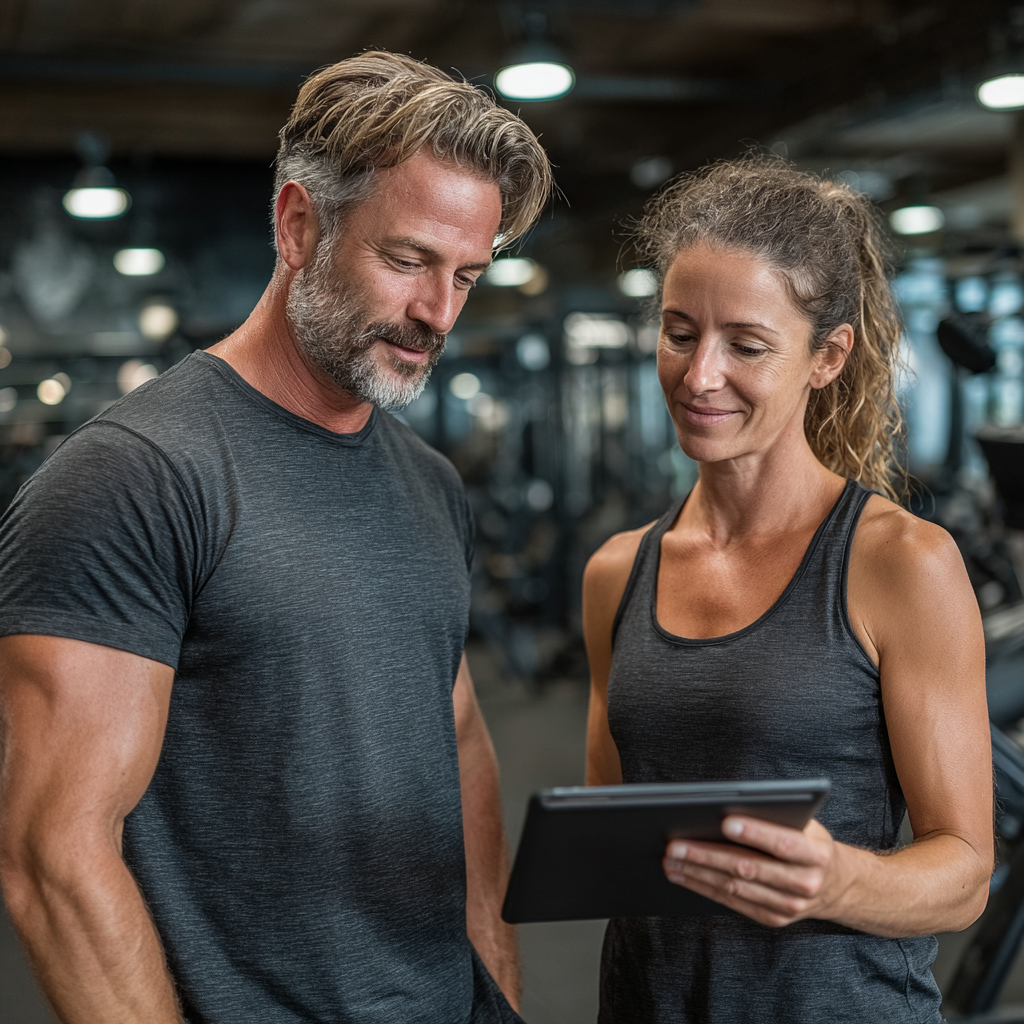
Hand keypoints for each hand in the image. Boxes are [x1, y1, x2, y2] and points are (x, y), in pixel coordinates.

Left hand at [663, 816, 847, 926]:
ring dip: (698, 874)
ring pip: (735, 889)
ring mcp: (789, 906)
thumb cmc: (811, 844)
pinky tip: (685, 876)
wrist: (837, 886)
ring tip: (672, 860)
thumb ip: (777, 816)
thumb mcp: (807, 824)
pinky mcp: (773, 919)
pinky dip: (705, 889)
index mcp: (816, 855)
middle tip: (676, 845)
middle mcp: (805, 883)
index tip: (725, 821)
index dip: (756, 833)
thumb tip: (729, 805)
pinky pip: (734, 903)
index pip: (784, 843)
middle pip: (749, 869)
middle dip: (708, 856)